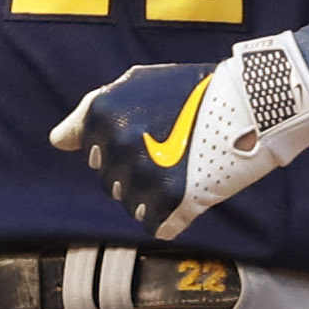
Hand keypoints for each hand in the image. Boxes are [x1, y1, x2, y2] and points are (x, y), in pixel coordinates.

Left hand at [48, 34, 308, 240]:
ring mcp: (144, 176)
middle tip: (171, 153)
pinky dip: (171, 217)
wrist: (250, 101)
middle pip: (111, 183)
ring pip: (131, 206)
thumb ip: (90, 112)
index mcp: (102, 115)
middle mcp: (117, 147)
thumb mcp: (136, 82)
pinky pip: (156, 225)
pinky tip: (189, 195)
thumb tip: (58, 141)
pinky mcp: (174, 203)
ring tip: (182, 171)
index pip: (92, 155)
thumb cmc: (191, 90)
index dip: (120, 149)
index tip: (148, 137)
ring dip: (152, 196)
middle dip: (135, 173)